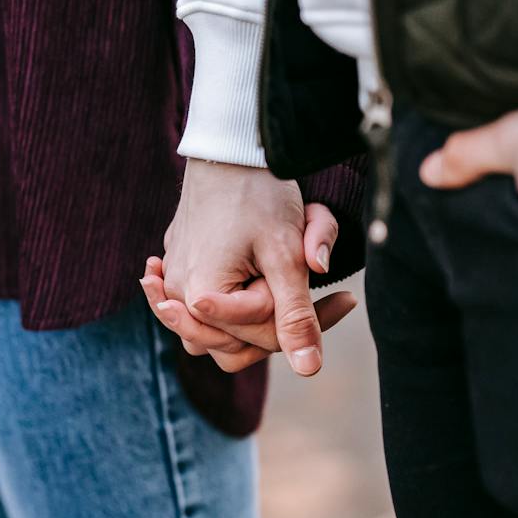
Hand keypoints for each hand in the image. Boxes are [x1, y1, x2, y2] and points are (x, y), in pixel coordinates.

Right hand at [139, 160, 357, 375]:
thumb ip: (295, 315)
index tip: (345, 298)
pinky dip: (224, 306)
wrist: (227, 148)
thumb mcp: (285, 256)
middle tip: (318, 293)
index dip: (310, 320)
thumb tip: (309, 369)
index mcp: (202, 296)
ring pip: (214, 336)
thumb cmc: (258, 195)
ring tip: (282, 299)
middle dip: (279, 322)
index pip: (263, 336)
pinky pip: (199, 309)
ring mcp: (172, 282)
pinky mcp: (175, 266)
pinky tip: (241, 288)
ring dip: (248, 324)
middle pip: (237, 345)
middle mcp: (177, 296)